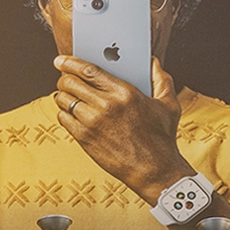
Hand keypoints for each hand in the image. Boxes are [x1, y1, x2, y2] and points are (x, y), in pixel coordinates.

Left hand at [49, 54, 191, 203]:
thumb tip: (152, 61)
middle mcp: (106, 106)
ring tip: (68, 95)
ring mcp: (92, 123)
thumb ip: (161, 79)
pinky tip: (71, 112)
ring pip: (63, 100)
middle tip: (64, 78)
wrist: (153, 170)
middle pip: (71, 83)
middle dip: (64, 77)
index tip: (61, 60)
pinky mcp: (85, 139)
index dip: (70, 62)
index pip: (88, 70)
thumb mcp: (169, 104)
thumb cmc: (162, 137)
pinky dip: (64, 113)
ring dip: (62, 95)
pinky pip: (63, 119)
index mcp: (125, 92)